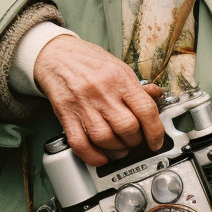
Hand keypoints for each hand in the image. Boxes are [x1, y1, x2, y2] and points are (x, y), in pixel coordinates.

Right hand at [33, 36, 164, 165]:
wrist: (55, 54)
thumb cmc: (87, 60)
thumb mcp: (117, 66)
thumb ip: (136, 85)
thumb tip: (156, 96)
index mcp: (119, 77)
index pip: (145, 109)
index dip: (155, 131)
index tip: (156, 141)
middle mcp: (102, 91)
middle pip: (127, 127)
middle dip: (135, 140)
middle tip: (135, 140)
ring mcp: (83, 104)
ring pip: (105, 138)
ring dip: (117, 150)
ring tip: (120, 148)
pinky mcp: (66, 114)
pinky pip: (80, 143)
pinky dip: (92, 156)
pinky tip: (100, 157)